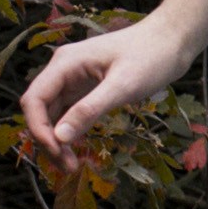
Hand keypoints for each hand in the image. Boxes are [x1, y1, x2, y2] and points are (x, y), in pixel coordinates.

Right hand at [21, 8, 201, 159]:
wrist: (172, 40)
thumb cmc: (151, 57)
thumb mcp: (122, 86)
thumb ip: (90, 110)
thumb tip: (60, 137)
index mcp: (65, 63)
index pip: (34, 100)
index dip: (38, 129)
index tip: (57, 153)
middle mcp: (63, 70)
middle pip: (40, 110)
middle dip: (48, 139)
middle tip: (68, 168)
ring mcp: (74, 79)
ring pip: (53, 114)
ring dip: (57, 140)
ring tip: (72, 165)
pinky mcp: (86, 88)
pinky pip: (68, 113)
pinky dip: (69, 132)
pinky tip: (78, 149)